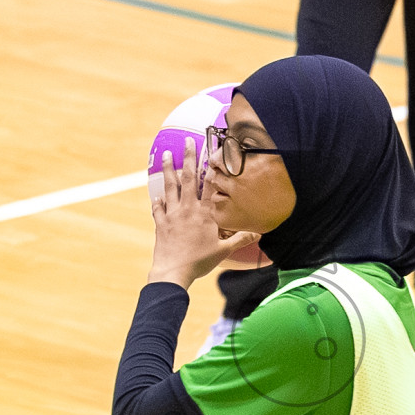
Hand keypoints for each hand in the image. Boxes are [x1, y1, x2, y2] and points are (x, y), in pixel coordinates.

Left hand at [147, 138, 259, 289]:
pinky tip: (157, 195)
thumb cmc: (200, 261)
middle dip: (188, 158)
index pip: (210, 186)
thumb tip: (258, 234)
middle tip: (187, 142)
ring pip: (170, 187)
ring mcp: (172, 215)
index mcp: (205, 214)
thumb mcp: (223, 251)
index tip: (213, 154)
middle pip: (188, 179)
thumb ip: (240, 239)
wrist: (174, 272)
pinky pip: (158, 208)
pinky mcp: (160, 224)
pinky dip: (158, 200)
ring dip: (168, 170)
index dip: (213, 169)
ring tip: (165, 155)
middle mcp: (188, 209)